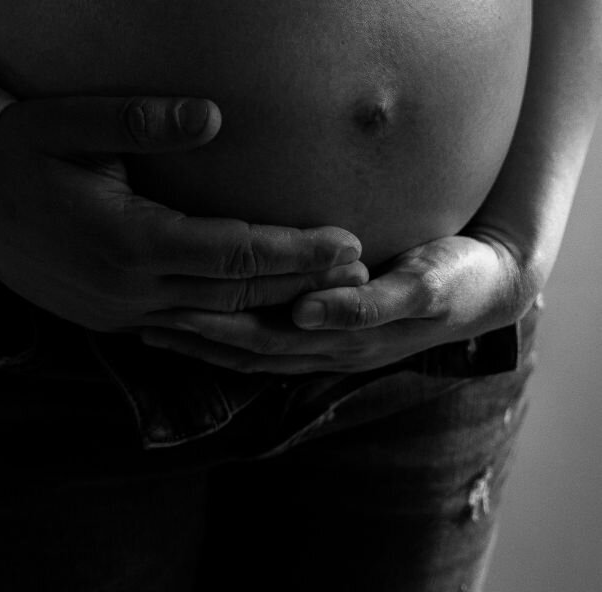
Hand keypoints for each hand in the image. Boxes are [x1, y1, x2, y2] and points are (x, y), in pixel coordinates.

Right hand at [0, 94, 366, 333]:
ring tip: (323, 295)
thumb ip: (142, 120)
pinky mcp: (106, 318)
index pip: (234, 253)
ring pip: (212, 322)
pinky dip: (226, 322)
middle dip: (299, 283)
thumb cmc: (15, 149)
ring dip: (269, 309)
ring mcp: (116, 312)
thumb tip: (214, 116)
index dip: (295, 250)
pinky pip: (182, 328)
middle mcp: (128, 289)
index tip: (346, 242)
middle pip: (234, 294)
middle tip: (359, 269)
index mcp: (128, 241)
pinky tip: (254, 314)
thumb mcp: (71, 122)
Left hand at [138, 230, 537, 374]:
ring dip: (200, 338)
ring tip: (149, 323)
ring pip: (249, 346)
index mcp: (340, 339)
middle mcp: (325, 347)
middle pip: (242, 346)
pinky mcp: (329, 322)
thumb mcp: (422, 288)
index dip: (212, 329)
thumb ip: (367, 304)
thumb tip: (307, 313)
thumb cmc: (455, 278)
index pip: (260, 339)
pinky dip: (229, 329)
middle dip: (191, 335)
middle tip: (136, 317)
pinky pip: (267, 331)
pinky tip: (198, 313)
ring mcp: (326, 340)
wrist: (488, 281)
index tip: (166, 312)